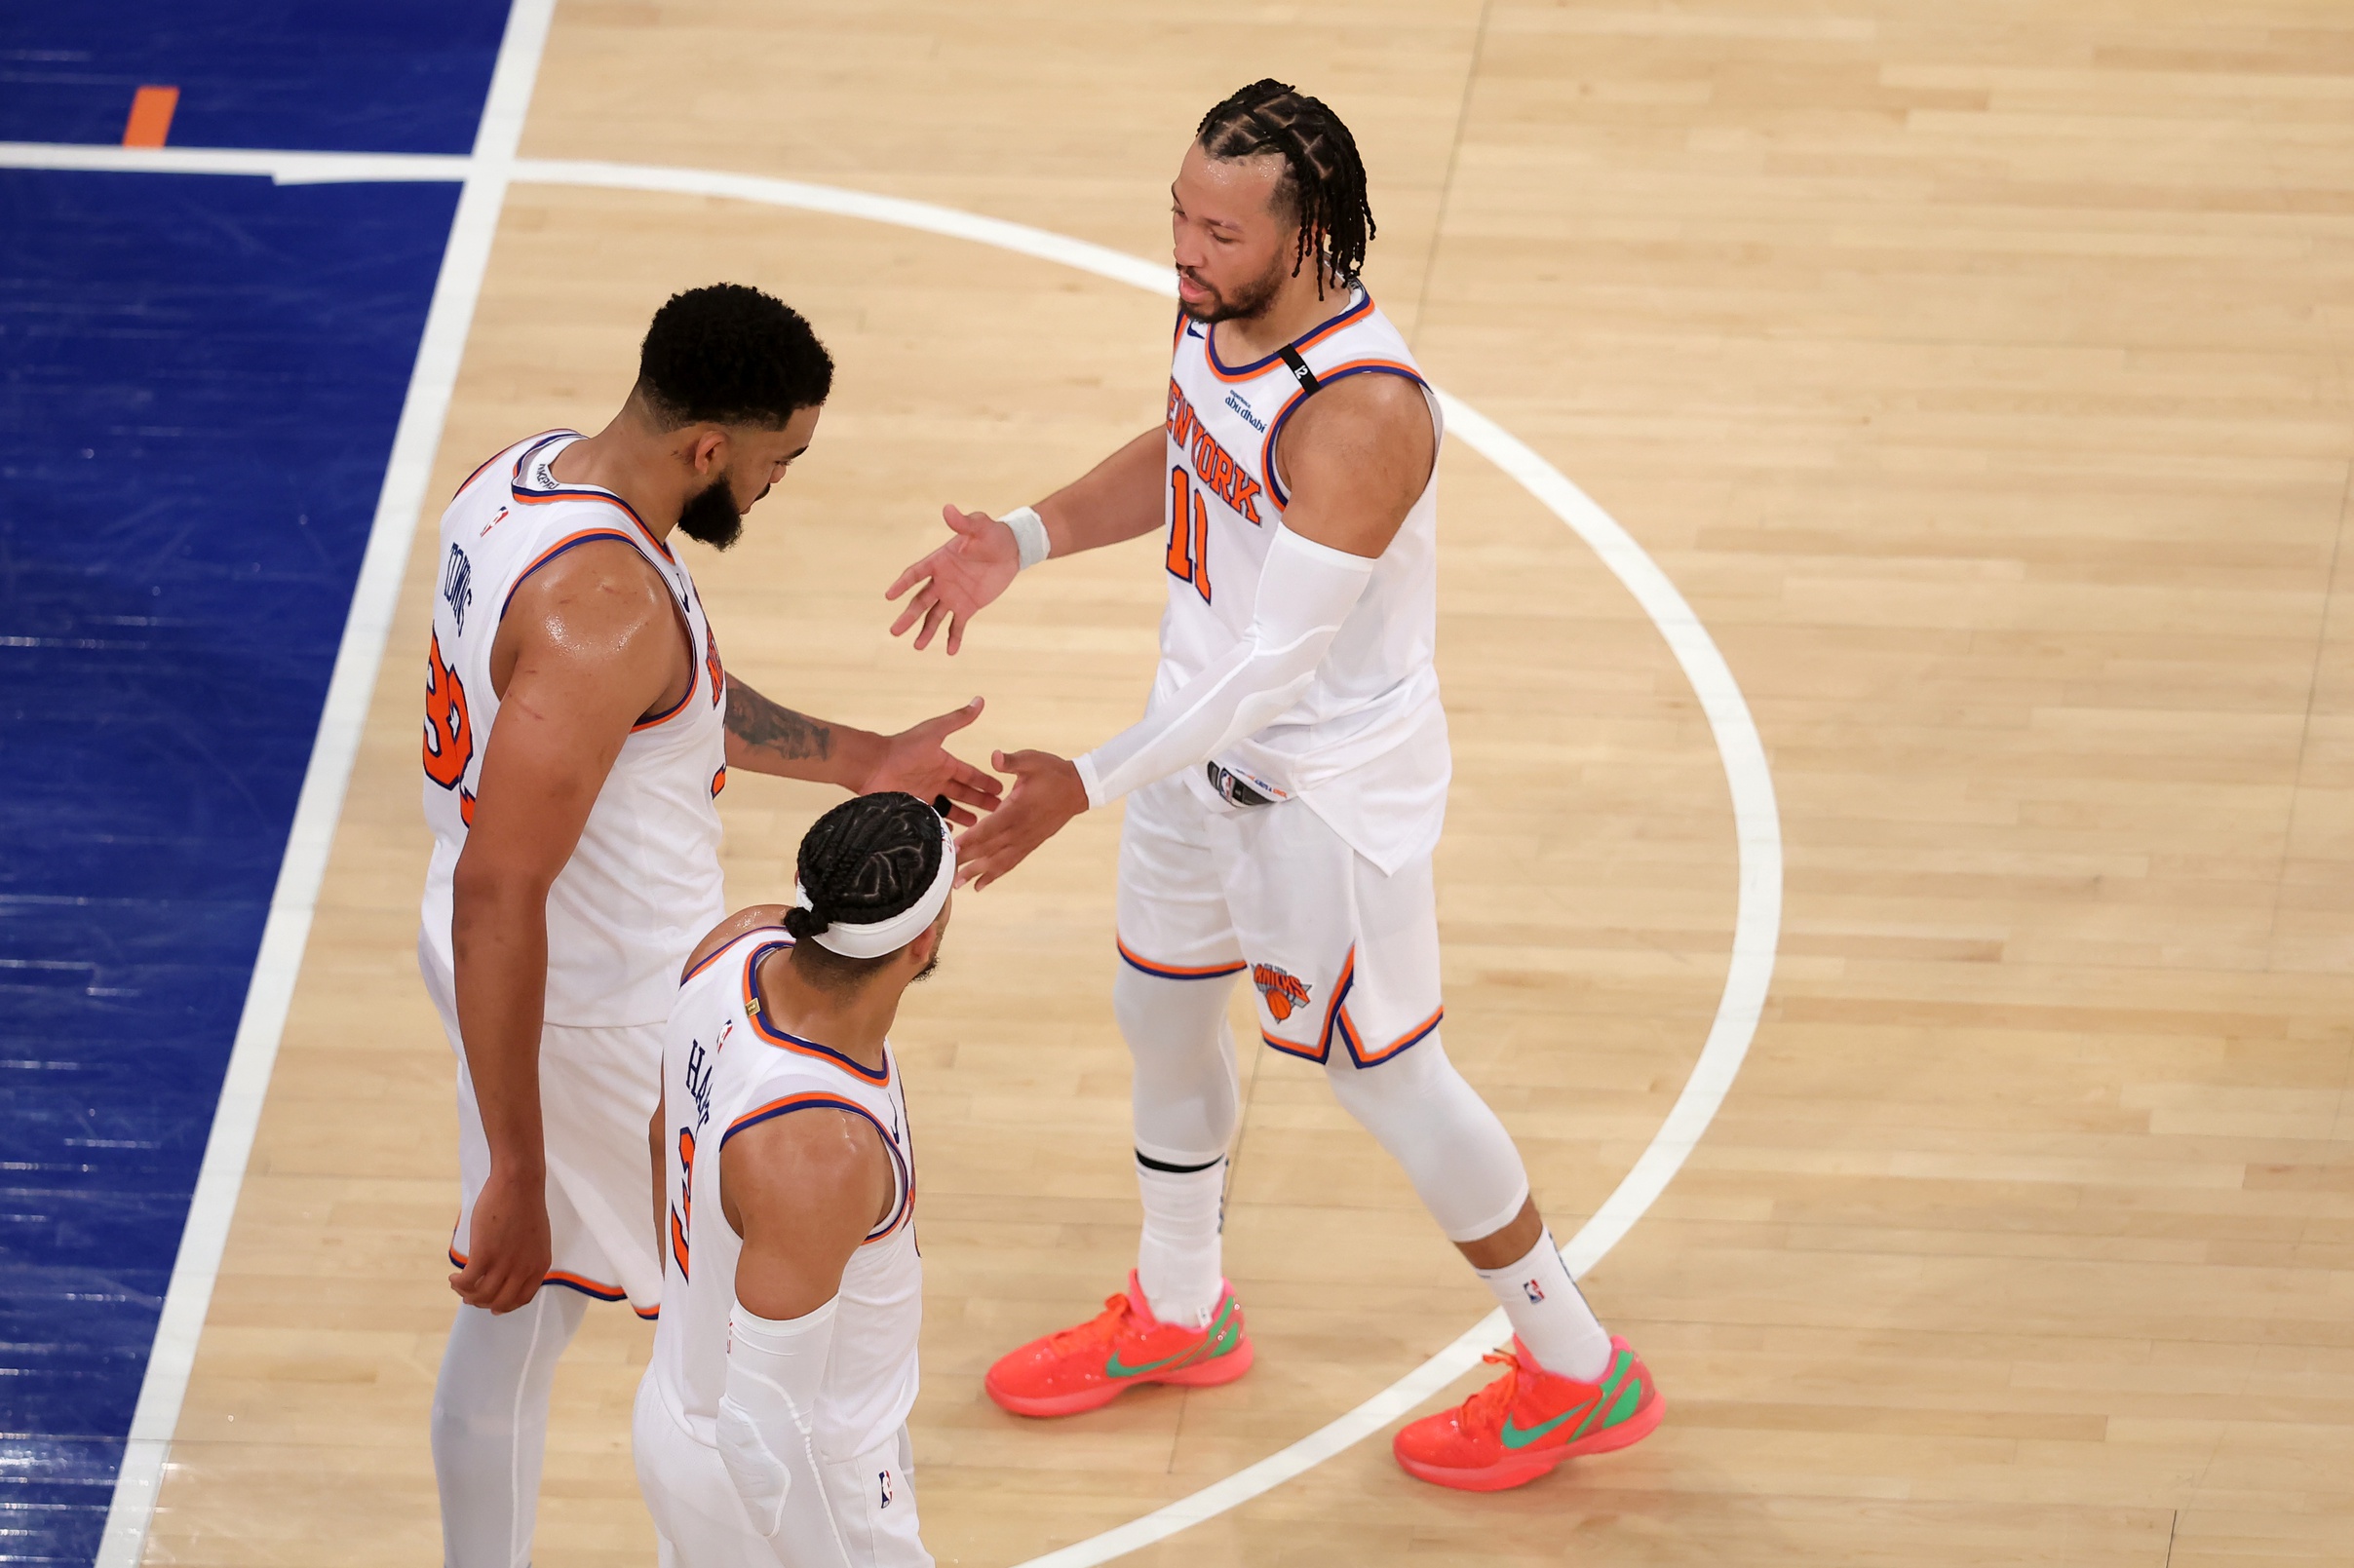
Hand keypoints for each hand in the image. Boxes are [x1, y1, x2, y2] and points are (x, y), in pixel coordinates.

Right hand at [449, 1163, 551, 1313]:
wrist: (518, 1183)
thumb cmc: (525, 1205)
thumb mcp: (535, 1238)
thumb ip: (526, 1257)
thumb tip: (508, 1272)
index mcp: (539, 1265)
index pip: (522, 1299)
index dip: (505, 1305)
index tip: (492, 1305)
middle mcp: (523, 1269)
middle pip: (500, 1302)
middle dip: (482, 1302)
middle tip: (470, 1296)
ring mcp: (504, 1263)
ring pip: (482, 1295)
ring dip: (467, 1294)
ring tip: (459, 1284)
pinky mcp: (485, 1254)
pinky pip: (468, 1282)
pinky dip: (458, 1284)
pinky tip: (453, 1278)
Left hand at [860, 697, 1004, 825]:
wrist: (872, 765)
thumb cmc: (903, 748)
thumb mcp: (934, 732)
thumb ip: (957, 719)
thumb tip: (979, 700)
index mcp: (944, 764)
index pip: (970, 775)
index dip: (985, 782)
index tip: (1001, 789)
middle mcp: (936, 781)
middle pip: (964, 794)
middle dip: (981, 802)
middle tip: (998, 811)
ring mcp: (925, 796)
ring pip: (950, 809)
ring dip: (964, 816)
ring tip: (978, 826)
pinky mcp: (914, 808)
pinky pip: (932, 820)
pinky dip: (941, 827)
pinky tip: (951, 835)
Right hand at [885, 505, 1022, 654]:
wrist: (1011, 550)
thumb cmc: (993, 534)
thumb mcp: (980, 526)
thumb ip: (963, 523)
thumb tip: (947, 509)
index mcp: (939, 561)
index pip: (915, 574)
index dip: (902, 585)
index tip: (889, 596)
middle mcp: (941, 581)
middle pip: (920, 601)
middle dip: (908, 616)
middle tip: (894, 631)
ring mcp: (953, 595)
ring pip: (934, 616)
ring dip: (925, 631)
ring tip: (917, 647)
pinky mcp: (968, 606)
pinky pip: (958, 625)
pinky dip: (954, 637)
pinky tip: (950, 651)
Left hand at [953, 749, 1087, 887]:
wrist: (1078, 789)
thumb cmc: (1053, 772)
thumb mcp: (1032, 760)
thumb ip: (1012, 761)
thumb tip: (995, 756)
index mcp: (1018, 809)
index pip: (989, 827)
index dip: (970, 838)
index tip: (951, 847)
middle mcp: (1021, 829)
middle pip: (989, 849)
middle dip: (966, 860)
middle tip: (944, 870)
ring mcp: (1026, 840)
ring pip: (998, 861)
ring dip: (977, 873)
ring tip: (957, 885)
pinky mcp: (1030, 844)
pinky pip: (1010, 863)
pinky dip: (994, 875)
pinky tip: (981, 885)